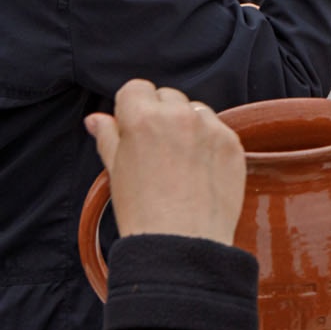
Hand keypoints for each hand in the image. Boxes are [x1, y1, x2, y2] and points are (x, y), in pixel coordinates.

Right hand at [85, 80, 244, 243]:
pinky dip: (210, 141)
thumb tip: (97, 119)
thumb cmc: (143, 210)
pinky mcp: (233, 144)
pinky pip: (219, 129)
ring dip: (188, 124)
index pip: (137, 88)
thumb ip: (108, 136)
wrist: (183, 241)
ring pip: (196, 110)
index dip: (132, 107)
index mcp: (143, 117)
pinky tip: (200, 168)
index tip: (134, 126)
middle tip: (157, 147)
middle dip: (161, 114)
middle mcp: (179, 116)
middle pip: (168, 96)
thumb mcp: (115, 170)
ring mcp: (211, 129)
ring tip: (180, 160)